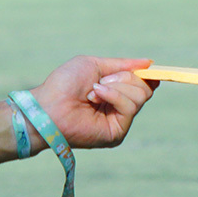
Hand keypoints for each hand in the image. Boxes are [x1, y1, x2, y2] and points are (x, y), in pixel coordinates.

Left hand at [30, 56, 153, 148]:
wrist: (49, 104)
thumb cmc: (65, 83)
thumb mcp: (95, 65)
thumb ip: (122, 64)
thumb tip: (148, 62)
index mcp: (115, 92)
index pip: (143, 84)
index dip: (146, 75)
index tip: (147, 67)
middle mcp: (119, 108)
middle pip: (145, 88)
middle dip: (125, 78)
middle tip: (101, 80)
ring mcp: (119, 121)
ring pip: (140, 96)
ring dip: (116, 87)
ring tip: (93, 91)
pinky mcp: (117, 133)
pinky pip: (130, 108)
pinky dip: (114, 96)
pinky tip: (96, 97)